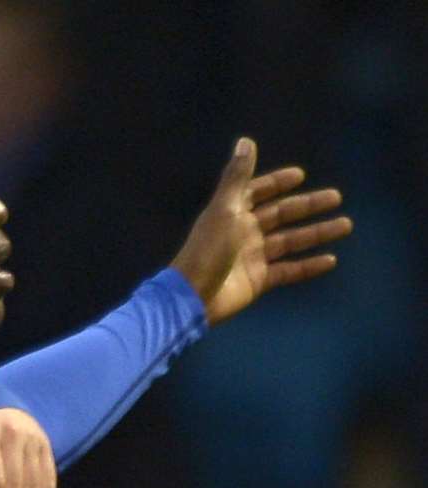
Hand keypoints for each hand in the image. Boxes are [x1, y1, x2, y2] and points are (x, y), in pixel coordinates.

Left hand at [171, 137, 353, 324]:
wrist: (194, 295)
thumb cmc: (208, 248)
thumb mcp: (225, 208)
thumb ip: (237, 177)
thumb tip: (246, 140)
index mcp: (233, 212)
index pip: (258, 192)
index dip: (276, 182)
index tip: (300, 175)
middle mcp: (244, 232)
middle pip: (281, 215)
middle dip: (307, 206)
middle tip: (336, 197)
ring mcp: (252, 257)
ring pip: (291, 241)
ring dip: (317, 233)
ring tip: (346, 225)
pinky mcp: (259, 280)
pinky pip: (289, 270)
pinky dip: (309, 265)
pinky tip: (331, 260)